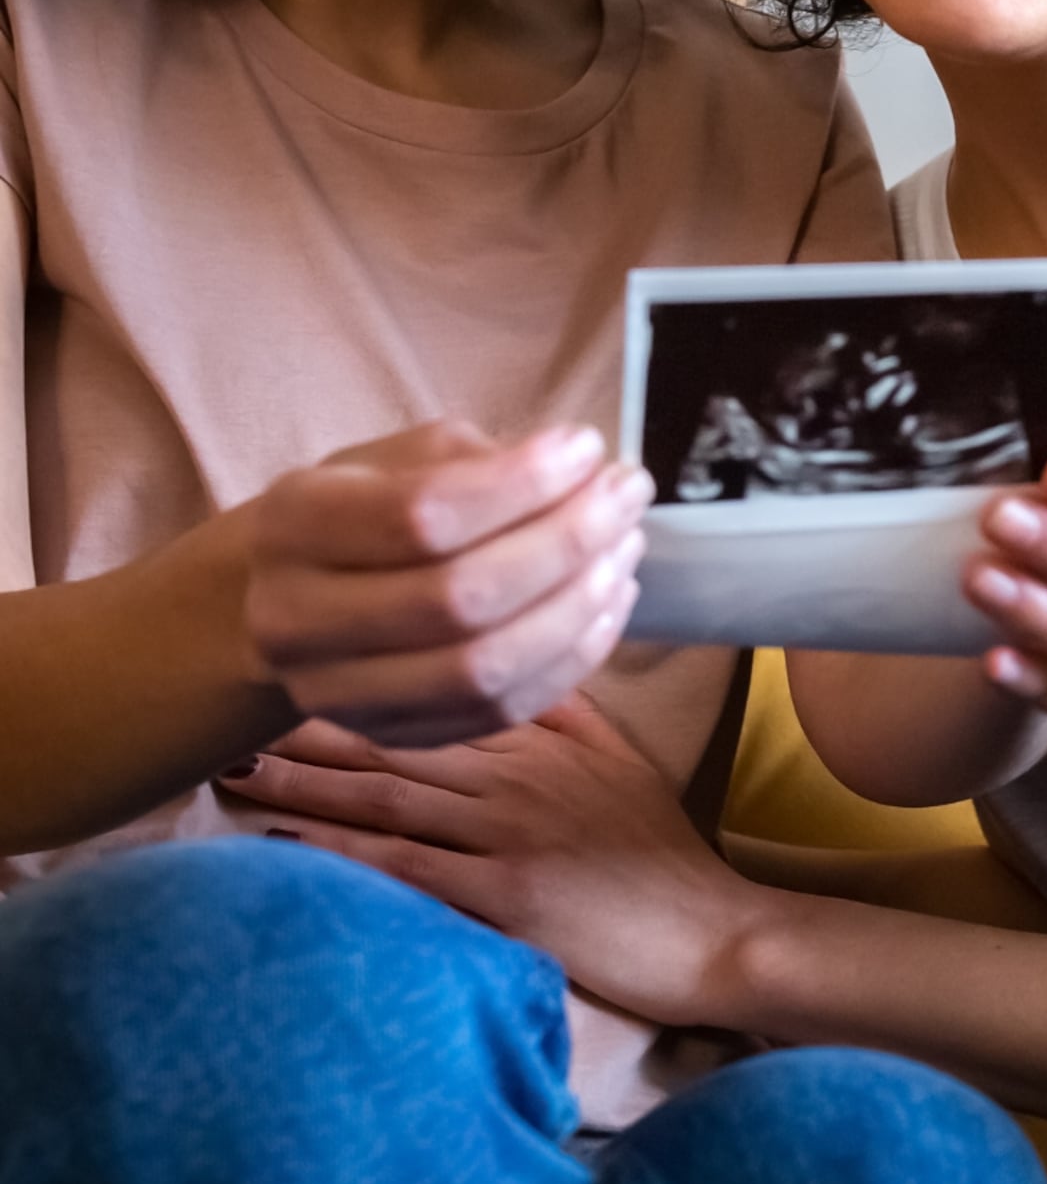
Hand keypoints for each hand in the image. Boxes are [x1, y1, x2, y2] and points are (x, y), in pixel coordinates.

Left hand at [218, 698, 748, 1026]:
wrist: (708, 929)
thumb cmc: (663, 851)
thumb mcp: (624, 760)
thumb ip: (566, 708)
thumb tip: (509, 660)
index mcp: (544, 738)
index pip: (438, 693)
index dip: (362, 678)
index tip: (298, 662)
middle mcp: (518, 775)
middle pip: (396, 738)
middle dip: (309, 724)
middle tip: (234, 708)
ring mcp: (510, 832)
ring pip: (390, 794)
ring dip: (306, 781)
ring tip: (237, 768)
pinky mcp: (506, 893)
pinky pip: (408, 865)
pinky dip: (343, 849)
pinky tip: (289, 840)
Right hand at [240, 421, 651, 746]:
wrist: (281, 604)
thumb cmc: (357, 512)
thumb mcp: (391, 459)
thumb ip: (473, 459)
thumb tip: (579, 473)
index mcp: (295, 526)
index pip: (422, 514)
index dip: (522, 483)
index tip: (588, 448)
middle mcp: (301, 620)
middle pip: (461, 597)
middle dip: (568, 541)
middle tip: (628, 495)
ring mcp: (343, 695)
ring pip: (484, 669)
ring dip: (579, 605)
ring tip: (626, 547)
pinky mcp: (395, 735)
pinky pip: (502, 712)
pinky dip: (573, 657)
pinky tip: (609, 602)